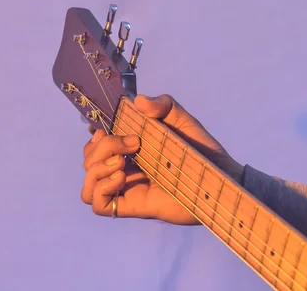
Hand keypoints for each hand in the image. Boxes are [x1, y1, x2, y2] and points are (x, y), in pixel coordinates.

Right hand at [81, 94, 243, 224]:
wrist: (219, 178)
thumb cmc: (201, 150)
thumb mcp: (182, 120)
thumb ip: (163, 105)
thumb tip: (138, 100)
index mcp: (130, 149)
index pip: (95, 144)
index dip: (93, 135)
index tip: (104, 126)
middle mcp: (124, 168)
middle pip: (88, 160)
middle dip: (102, 146)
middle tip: (134, 143)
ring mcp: (126, 189)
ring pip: (87, 184)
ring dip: (96, 168)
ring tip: (122, 163)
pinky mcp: (132, 205)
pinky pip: (98, 205)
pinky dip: (101, 188)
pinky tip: (122, 177)